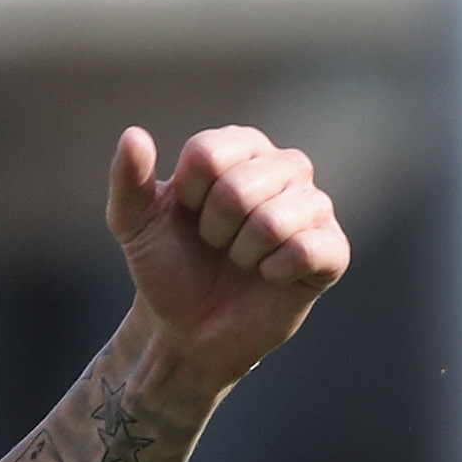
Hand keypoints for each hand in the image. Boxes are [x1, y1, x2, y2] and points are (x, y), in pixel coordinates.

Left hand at [108, 125, 348, 399]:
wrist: (188, 327)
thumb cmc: (168, 265)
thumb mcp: (134, 223)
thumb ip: (128, 179)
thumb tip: (133, 134)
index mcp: (241, 149)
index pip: (208, 152)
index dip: (187, 194)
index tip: (187, 213)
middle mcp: (285, 168)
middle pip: (240, 186)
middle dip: (212, 228)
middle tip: (214, 243)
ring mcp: (314, 207)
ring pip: (274, 220)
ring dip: (241, 253)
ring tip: (240, 260)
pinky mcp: (333, 250)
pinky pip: (307, 250)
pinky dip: (272, 271)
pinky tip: (268, 276)